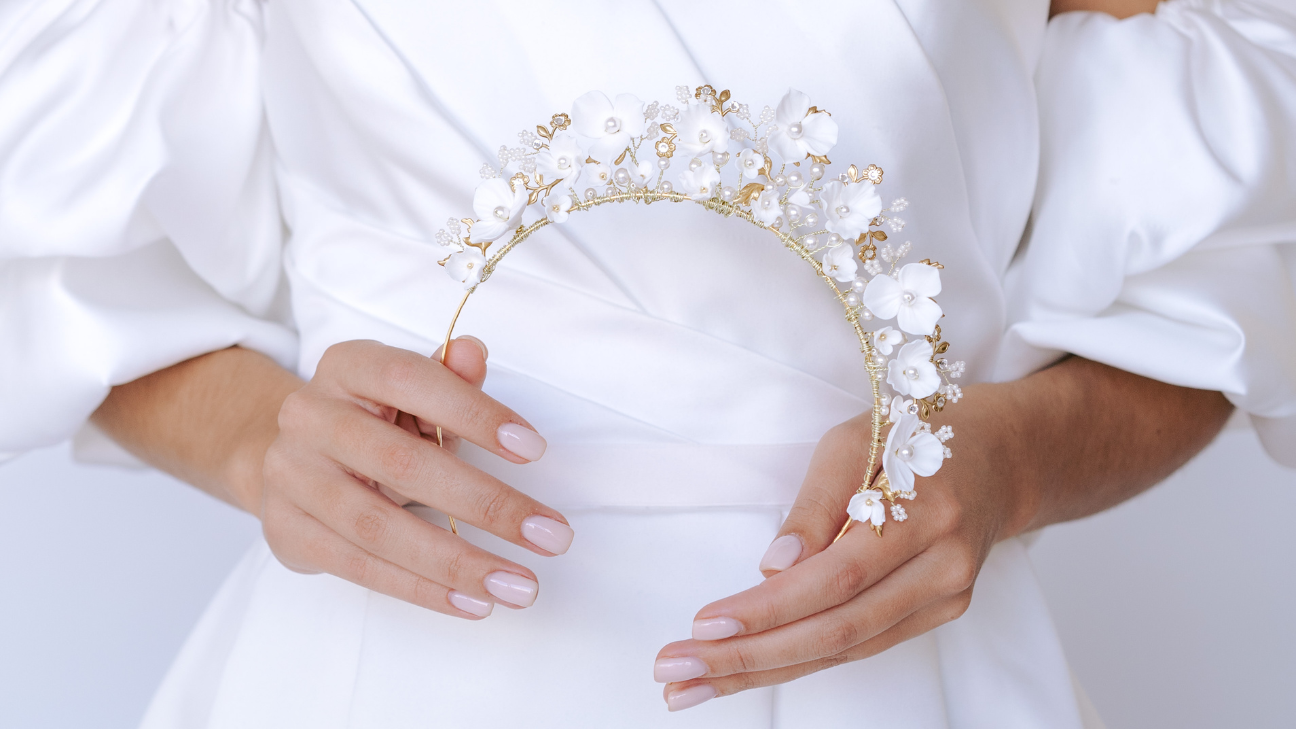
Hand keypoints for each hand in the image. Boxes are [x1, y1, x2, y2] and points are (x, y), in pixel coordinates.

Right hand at [259, 337, 573, 619]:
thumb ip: (449, 378)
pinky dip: (422, 589)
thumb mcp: (413, 394)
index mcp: (346, 366)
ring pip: (379, 528)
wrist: (291, 458)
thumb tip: (473, 352)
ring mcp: (291, 476)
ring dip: (458, 562)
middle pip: (403, 465)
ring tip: (519, 585)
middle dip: (487, 505)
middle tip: (550, 535)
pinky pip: (360, 567)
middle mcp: (309, 417)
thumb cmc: (375, 422)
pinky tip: (473, 601)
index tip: (533, 450)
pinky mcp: (286, 531)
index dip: (474, 413)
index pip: (410, 380)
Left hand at [652, 386, 1031, 710]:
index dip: (768, 609)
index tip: (703, 626)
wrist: (1003, 457)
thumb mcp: (856, 440)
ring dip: (763, 672)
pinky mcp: (936, 615)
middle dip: (749, 658)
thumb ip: (815, 505)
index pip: (836, 578)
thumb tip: (771, 569)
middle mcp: (943, 568)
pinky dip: (798, 661)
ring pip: (845, 651)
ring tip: (692, 686)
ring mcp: (944, 599)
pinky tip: (746, 670)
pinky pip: (859, 647)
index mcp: (926, 513)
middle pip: (837, 630)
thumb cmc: (916, 436)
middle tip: (676, 673)